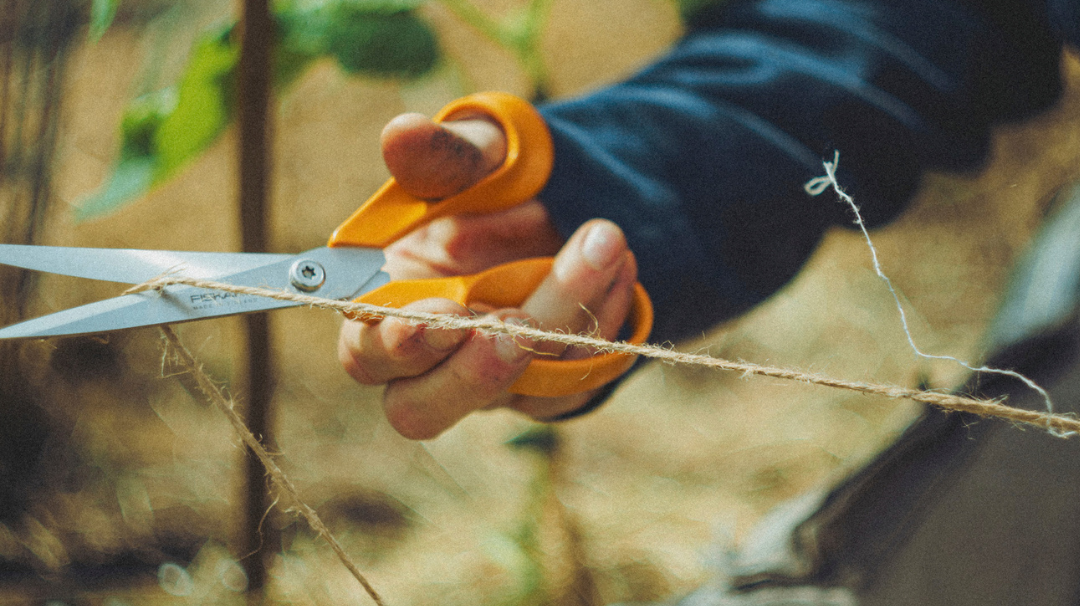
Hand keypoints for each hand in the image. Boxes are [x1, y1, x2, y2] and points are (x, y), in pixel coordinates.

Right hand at [339, 112, 637, 439]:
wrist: (568, 200)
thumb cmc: (496, 182)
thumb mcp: (477, 156)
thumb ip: (441, 155)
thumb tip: (400, 133)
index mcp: (384, 307)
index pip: (366, 350)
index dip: (398, 342)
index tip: (445, 313)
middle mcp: (431, 358)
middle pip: (420, 409)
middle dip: (469, 375)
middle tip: (518, 330)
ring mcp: (491, 381)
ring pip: (515, 391)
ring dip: (563, 326)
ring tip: (603, 244)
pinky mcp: (550, 387)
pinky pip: (576, 378)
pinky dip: (603, 323)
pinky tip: (621, 267)